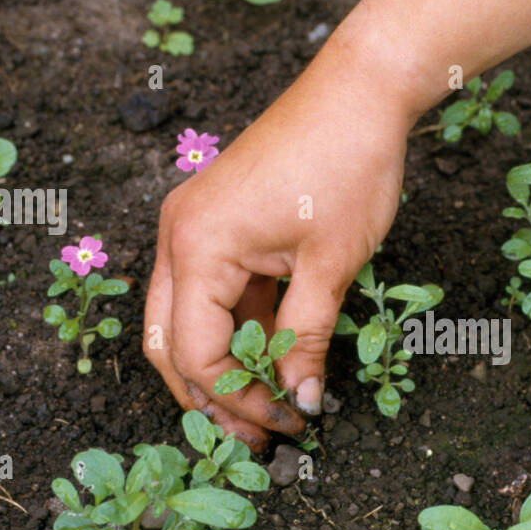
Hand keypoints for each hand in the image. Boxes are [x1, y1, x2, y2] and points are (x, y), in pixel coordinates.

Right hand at [144, 38, 414, 450]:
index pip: (197, 354)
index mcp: (197, 248)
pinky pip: (213, 293)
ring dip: (222, 368)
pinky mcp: (218, 224)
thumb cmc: (347, 166)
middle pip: (170, 345)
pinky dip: (237, 331)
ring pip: (186, 322)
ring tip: (264, 411)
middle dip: (210, 398)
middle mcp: (179, 238)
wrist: (360, 90)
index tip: (287, 426)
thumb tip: (300, 402)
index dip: (239, 401)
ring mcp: (194, 228)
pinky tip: (272, 363)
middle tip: (256, 439)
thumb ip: (306, 339)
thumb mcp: (330, 265)